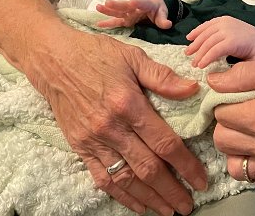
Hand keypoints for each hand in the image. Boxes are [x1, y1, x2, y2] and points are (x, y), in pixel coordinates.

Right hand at [30, 27, 206, 215]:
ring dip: (149, 199)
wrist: (53, 59)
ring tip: (167, 210)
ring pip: (126, 180)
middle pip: (147, 168)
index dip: (185, 165)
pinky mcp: (79, 147)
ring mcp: (93, 140)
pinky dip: (121, 196)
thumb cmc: (97, 54)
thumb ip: (163, 77)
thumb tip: (192, 89)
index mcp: (128, 103)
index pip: (164, 143)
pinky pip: (102, 179)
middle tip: (188, 205)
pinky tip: (137, 204)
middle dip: (171, 190)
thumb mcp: (133, 56)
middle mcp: (111, 127)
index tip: (201, 179)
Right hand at [96, 0, 171, 28]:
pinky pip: (116, 21)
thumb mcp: (163, 14)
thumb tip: (168, 24)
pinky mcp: (126, 19)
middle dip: (117, 5)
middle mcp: (135, 7)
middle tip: (108, 2)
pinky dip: (108, 22)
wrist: (154, 7)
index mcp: (146, 4)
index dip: (137, 2)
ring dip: (108, 10)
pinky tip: (98, 23)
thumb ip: (164, 20)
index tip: (131, 1)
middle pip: (125, 6)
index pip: (142, 3)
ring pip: (118, 11)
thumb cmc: (159, 9)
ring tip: (98, 7)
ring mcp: (129, 13)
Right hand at [185, 17, 254, 66]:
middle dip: (198, 52)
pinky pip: (208, 24)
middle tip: (192, 64)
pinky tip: (190, 37)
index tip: (199, 67)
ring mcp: (226, 22)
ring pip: (206, 31)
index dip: (206, 57)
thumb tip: (221, 79)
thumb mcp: (252, 66)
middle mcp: (229, 28)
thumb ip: (238, 72)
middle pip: (209, 40)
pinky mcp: (223, 20)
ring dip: (195, 42)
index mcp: (236, 40)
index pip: (217, 48)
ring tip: (187, 53)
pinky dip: (198, 30)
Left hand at [208, 56, 254, 182]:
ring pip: (234, 161)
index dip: (223, 99)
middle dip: (226, 120)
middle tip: (240, 106)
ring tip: (248, 125)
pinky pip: (253, 175)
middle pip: (223, 139)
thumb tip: (213, 81)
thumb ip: (244, 74)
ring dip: (235, 143)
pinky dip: (249, 160)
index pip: (221, 114)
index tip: (232, 92)